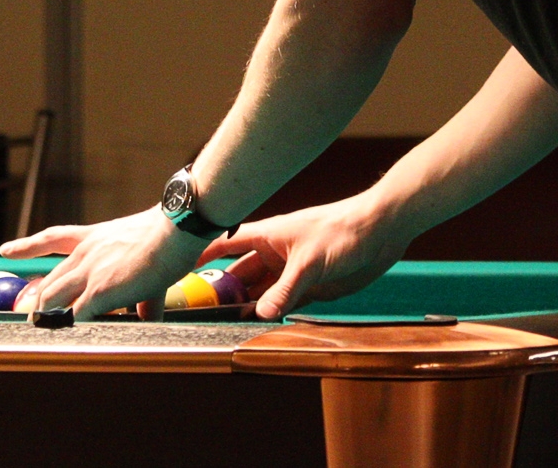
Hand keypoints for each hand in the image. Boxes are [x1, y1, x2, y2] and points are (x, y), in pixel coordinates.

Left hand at [0, 208, 206, 320]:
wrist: (174, 229)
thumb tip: (149, 316)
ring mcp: (89, 271)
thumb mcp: (146, 255)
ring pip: (54, 298)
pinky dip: (71, 329)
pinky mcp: (99, 291)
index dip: (28, 246)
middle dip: (38, 300)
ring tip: (41, 332)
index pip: (53, 238)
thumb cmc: (168, 236)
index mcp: (93, 237)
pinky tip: (68, 342)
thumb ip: (143, 290)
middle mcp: (85, 253)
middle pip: (51, 280)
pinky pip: (77, 316)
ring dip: (47, 316)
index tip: (4, 250)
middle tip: (30, 317)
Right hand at [200, 194, 408, 318]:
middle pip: (239, 275)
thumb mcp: (310, 261)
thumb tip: (262, 314)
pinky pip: (283, 302)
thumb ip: (286, 289)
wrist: (381, 231)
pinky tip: (259, 326)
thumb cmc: (342, 230)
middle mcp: (274, 253)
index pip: (225, 244)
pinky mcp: (309, 286)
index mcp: (267, 236)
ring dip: (247, 305)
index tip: (176, 268)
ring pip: (260, 291)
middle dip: (223, 291)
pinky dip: (272, 313)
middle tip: (201, 312)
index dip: (201, 255)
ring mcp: (290, 270)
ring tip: (225, 324)